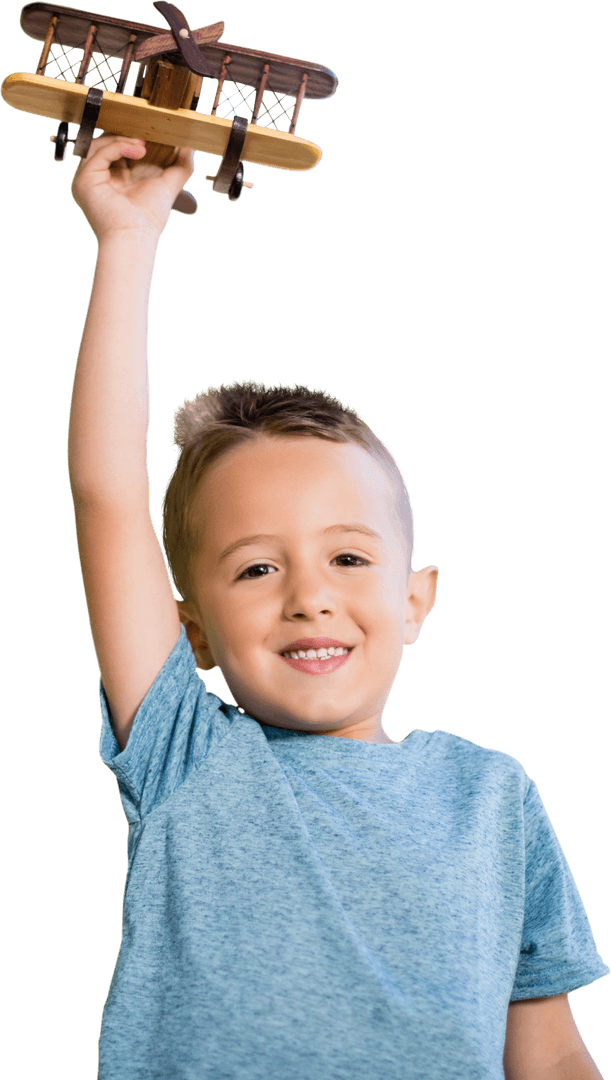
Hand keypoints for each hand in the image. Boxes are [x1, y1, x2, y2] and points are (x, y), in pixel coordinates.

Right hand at [71, 133, 195, 242]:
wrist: (135, 238)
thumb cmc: (148, 220)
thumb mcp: (168, 186)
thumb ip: (180, 168)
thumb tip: (190, 147)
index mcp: (114, 177)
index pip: (118, 148)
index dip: (133, 138)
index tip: (152, 135)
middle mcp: (98, 177)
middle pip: (106, 142)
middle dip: (127, 135)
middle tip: (148, 135)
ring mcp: (89, 178)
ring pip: (100, 143)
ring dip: (123, 139)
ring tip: (144, 145)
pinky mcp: (84, 179)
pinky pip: (99, 152)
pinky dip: (119, 146)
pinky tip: (138, 150)